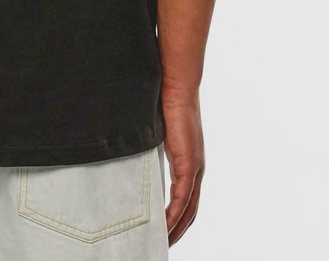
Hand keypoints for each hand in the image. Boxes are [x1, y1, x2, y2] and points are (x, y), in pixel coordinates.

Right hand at [161, 85, 204, 245]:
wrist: (175, 84)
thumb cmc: (163, 101)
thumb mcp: (155, 134)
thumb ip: (150, 149)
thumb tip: (132, 155)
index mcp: (188, 162)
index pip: (185, 199)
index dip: (176, 219)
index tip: (163, 233)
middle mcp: (196, 169)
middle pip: (189, 211)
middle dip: (177, 232)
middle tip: (161, 246)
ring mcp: (195, 167)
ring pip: (188, 209)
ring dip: (176, 229)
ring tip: (161, 244)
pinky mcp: (190, 164)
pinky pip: (183, 198)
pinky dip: (175, 216)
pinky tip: (166, 228)